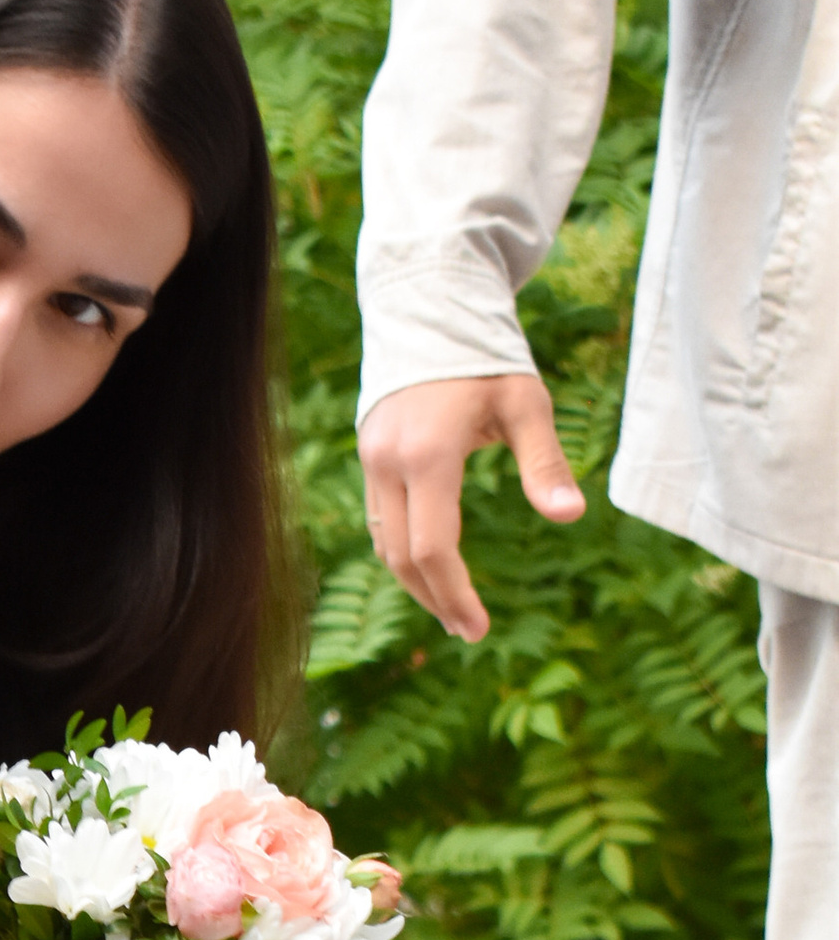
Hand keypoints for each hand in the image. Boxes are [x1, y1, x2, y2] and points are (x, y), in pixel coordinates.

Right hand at [359, 368, 581, 642]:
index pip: (433, 547)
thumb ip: (544, 462)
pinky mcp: (368, 455)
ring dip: (416, 582)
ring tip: (452, 608)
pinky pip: (379, 520)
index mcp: (428, 454)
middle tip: (469, 630)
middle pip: (402, 557)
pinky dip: (403, 551)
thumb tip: (571, 516)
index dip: (455, 594)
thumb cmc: (488, 357)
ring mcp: (371, 459)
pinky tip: (431, 567)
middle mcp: (388, 462)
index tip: (478, 628)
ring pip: (384, 543)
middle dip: (435, 599)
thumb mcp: (527, 405)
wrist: (430, 309)